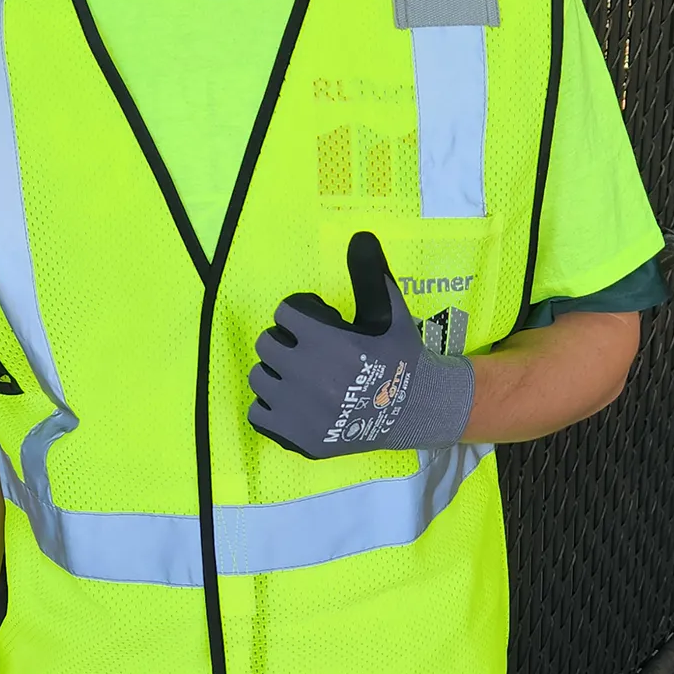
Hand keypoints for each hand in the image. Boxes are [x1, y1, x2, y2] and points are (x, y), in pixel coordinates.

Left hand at [247, 232, 474, 458]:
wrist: (416, 411)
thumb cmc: (400, 357)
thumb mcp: (389, 310)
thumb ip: (369, 273)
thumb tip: (360, 236)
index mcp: (326, 342)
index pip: (284, 313)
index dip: (300, 314)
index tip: (317, 323)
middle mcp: (307, 376)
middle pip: (267, 343)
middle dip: (286, 341)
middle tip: (308, 349)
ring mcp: (299, 411)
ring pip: (259, 378)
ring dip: (275, 372)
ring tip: (299, 375)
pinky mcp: (296, 437)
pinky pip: (258, 412)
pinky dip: (271, 406)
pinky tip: (293, 401)